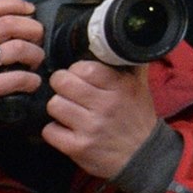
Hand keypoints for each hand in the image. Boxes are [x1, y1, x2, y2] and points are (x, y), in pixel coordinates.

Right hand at [0, 0, 43, 147]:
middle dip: (32, 28)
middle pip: (6, 23)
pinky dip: (31, 80)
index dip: (12, 4)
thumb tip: (11, 31)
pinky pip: (16, 78)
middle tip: (39, 39)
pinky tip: (32, 84)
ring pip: (16, 48)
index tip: (30, 9)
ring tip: (36, 63)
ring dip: (35, 53)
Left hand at [42, 60, 158, 179]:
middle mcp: (105, 106)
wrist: (143, 157)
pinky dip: (55, 131)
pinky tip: (67, 130)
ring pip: (53, 105)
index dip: (76, 71)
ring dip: (58, 108)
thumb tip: (121, 36)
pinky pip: (49, 130)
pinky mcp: (78, 147)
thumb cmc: (137, 118)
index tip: (80, 77)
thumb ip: (130, 62)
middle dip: (62, 86)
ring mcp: (90, 128)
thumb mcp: (140, 87)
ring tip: (69, 112)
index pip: (83, 68)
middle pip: (62, 83)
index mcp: (120, 87)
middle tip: (69, 92)